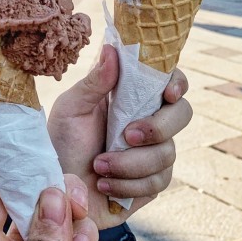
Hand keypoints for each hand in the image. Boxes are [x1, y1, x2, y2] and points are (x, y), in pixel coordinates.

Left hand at [48, 45, 191, 229]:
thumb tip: (112, 49)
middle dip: (158, 127)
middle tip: (127, 136)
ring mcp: (155, 152)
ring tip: (99, 165)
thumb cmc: (63, 142)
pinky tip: (105, 184)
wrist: (58, 190)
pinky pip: (158, 181)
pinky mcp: (153, 182)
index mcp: (132, 96)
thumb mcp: (71, 108)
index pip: (169, 80)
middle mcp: (149, 120)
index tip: (168, 93)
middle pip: (182, 114)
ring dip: (130, 162)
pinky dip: (129, 184)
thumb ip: (94, 81)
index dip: (177, 83)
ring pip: (168, 152)